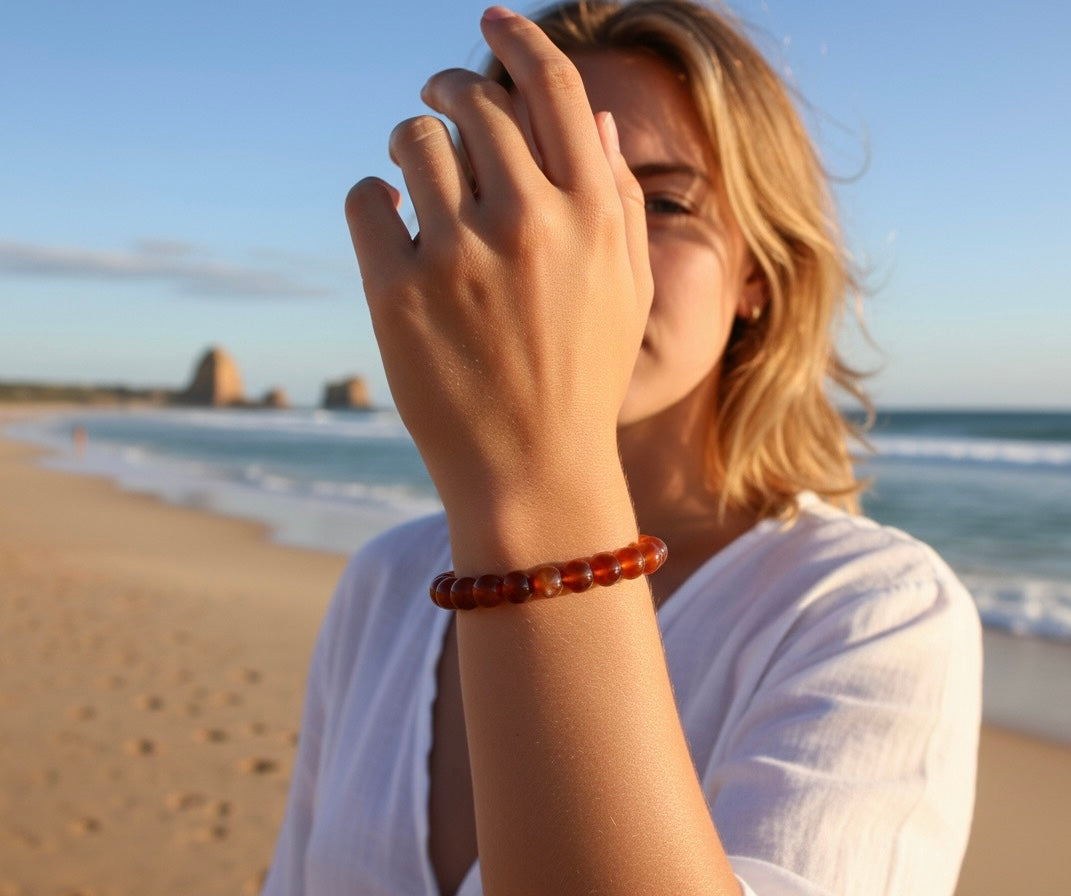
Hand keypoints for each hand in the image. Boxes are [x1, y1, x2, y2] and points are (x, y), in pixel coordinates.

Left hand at [345, 7, 651, 524]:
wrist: (532, 472)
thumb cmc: (582, 378)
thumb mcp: (626, 291)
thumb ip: (621, 199)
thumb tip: (593, 119)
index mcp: (595, 216)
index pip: (553, 87)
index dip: (518, 39)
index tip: (490, 19)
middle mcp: (531, 223)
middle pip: (474, 103)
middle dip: (449, 89)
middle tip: (437, 102)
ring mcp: (461, 258)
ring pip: (414, 141)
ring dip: (407, 141)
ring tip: (408, 169)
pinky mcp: (399, 294)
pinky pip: (366, 198)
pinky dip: (373, 196)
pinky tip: (388, 218)